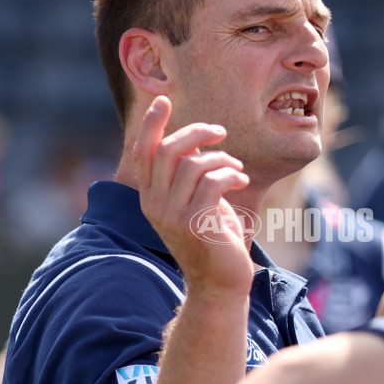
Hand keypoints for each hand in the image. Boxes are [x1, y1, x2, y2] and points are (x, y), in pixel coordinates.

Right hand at [133, 96, 253, 298]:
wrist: (221, 282)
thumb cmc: (214, 238)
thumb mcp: (197, 201)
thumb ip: (190, 175)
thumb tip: (195, 141)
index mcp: (150, 198)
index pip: (143, 152)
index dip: (151, 124)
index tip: (164, 101)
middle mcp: (155, 205)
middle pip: (167, 150)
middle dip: (196, 133)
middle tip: (220, 132)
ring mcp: (172, 215)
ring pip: (192, 164)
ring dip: (221, 159)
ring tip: (236, 168)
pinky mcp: (195, 223)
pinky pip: (212, 182)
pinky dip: (230, 175)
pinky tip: (240, 181)